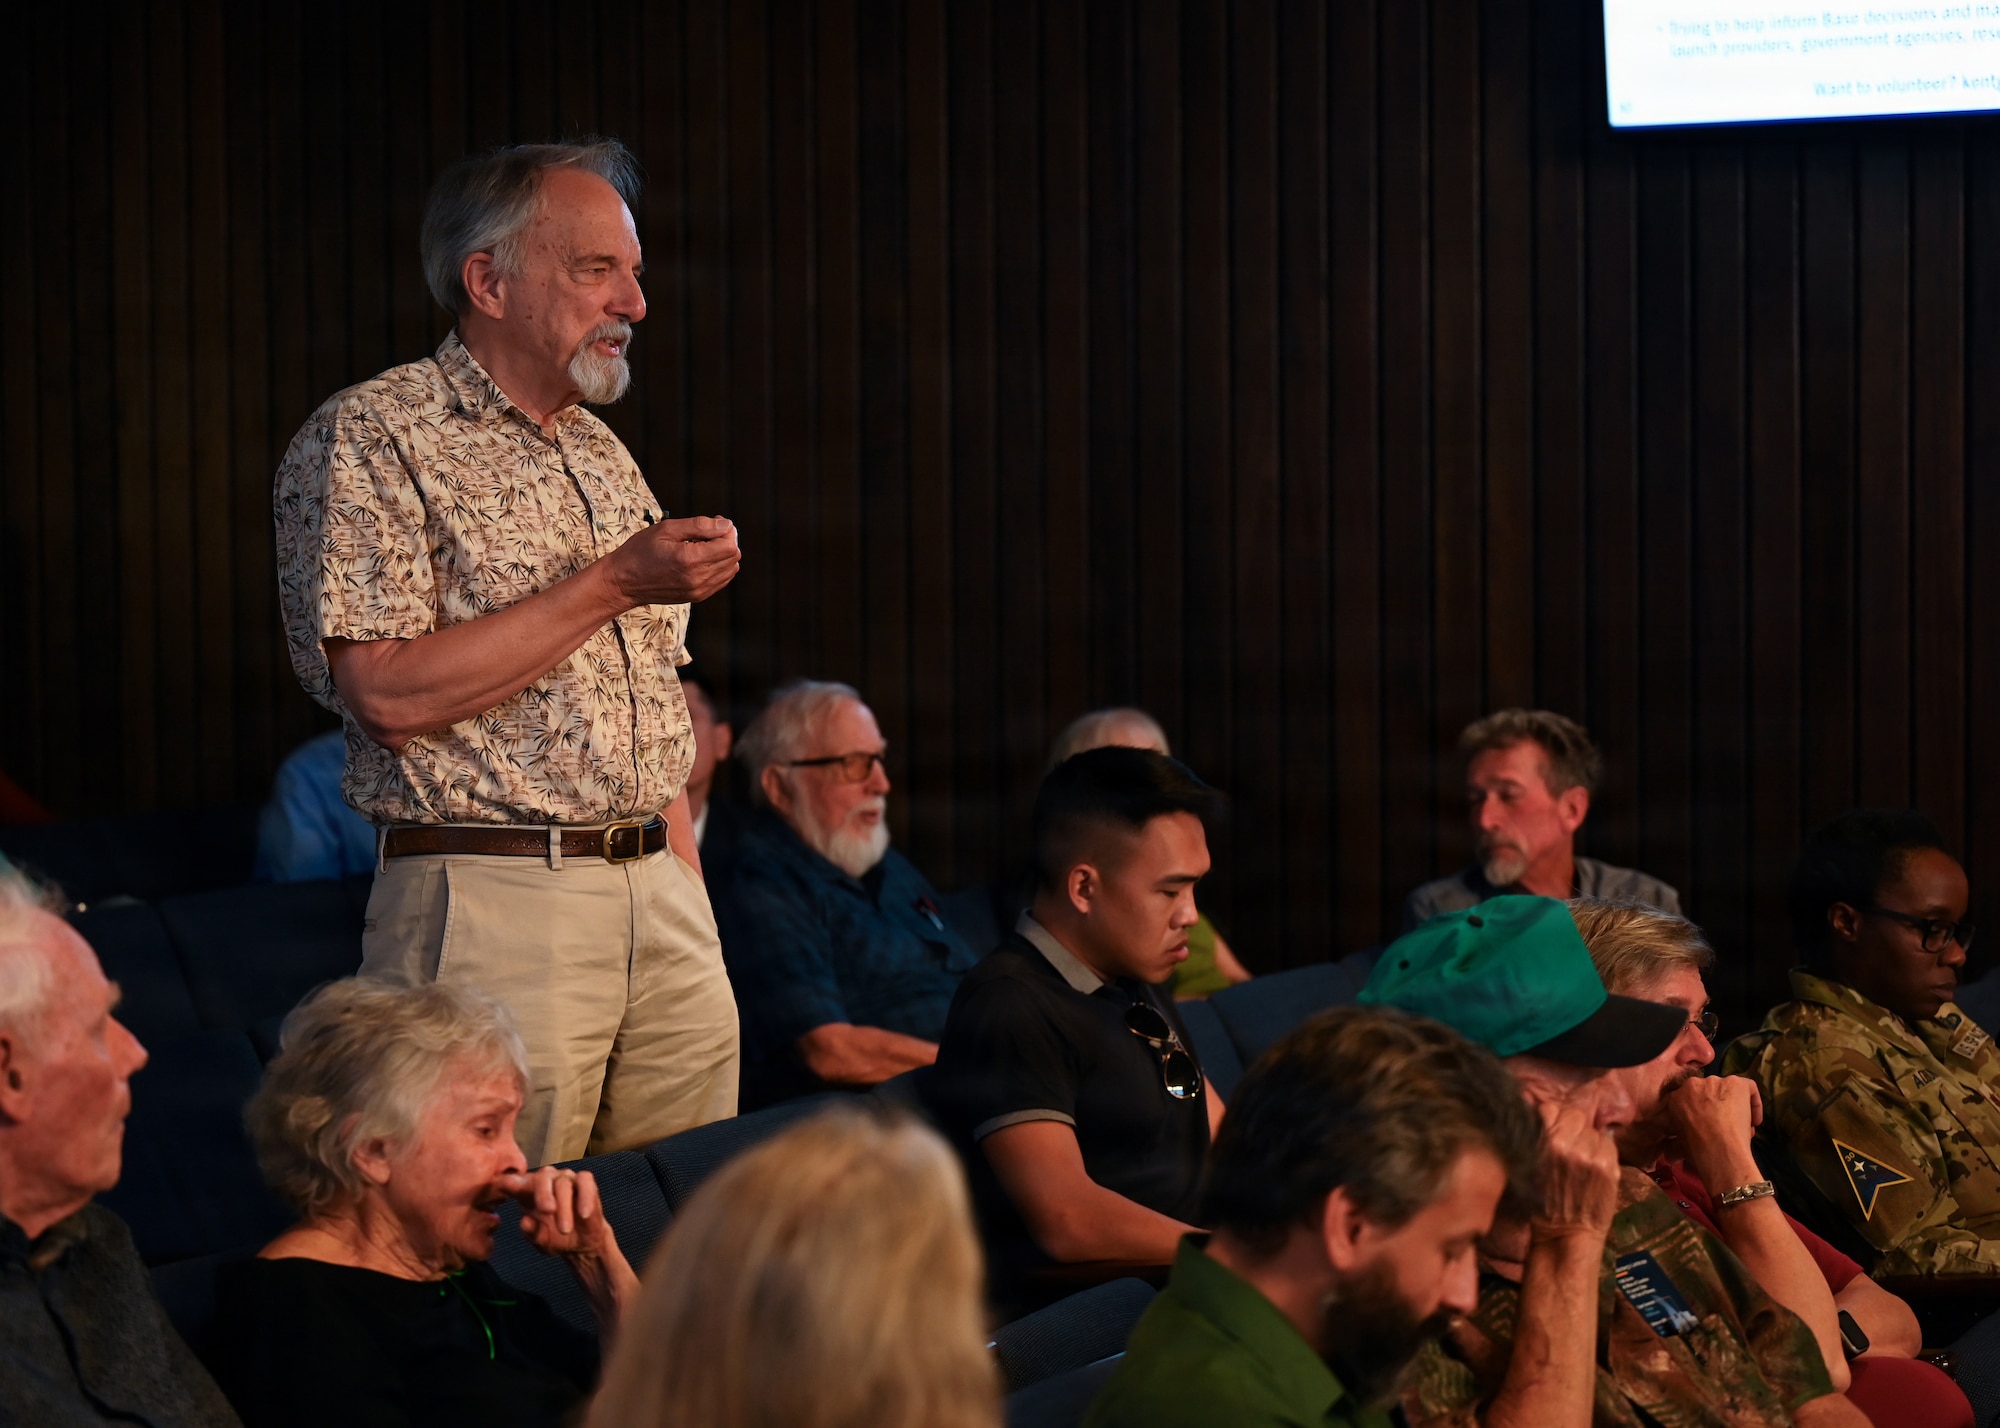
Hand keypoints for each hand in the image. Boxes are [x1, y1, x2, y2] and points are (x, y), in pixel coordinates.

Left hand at [497, 1167, 617, 1261]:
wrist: (581, 1244)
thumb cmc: (555, 1238)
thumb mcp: (540, 1240)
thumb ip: (531, 1231)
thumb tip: (525, 1221)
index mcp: (526, 1191)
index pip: (513, 1181)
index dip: (507, 1182)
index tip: (507, 1187)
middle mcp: (545, 1180)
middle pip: (542, 1177)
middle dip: (544, 1193)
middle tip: (547, 1211)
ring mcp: (565, 1178)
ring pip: (563, 1182)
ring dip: (565, 1207)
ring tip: (565, 1229)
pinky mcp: (585, 1181)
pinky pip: (585, 1180)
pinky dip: (585, 1197)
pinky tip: (583, 1214)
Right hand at [608, 516, 741, 606]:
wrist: (623, 581)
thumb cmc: (640, 551)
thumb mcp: (667, 529)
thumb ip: (700, 525)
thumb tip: (726, 524)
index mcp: (691, 560)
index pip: (729, 545)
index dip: (726, 530)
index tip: (713, 522)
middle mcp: (698, 578)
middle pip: (733, 556)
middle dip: (726, 540)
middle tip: (707, 532)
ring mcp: (699, 591)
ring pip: (730, 569)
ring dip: (722, 554)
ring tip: (701, 545)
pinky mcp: (697, 597)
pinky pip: (722, 579)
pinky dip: (718, 566)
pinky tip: (700, 558)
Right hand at [1531, 1098, 1620, 1241]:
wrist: (1566, 1234)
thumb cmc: (1544, 1201)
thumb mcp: (1530, 1163)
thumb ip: (1539, 1135)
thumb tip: (1548, 1111)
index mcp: (1541, 1142)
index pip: (1549, 1108)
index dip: (1553, 1117)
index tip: (1555, 1128)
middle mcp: (1565, 1144)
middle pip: (1574, 1114)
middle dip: (1573, 1125)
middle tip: (1571, 1144)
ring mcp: (1589, 1155)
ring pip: (1593, 1129)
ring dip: (1589, 1139)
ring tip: (1583, 1161)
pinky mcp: (1608, 1166)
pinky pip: (1608, 1144)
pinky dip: (1604, 1152)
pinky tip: (1595, 1168)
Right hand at [1662, 1074, 1763, 1188]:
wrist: (1718, 1150)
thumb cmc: (1696, 1150)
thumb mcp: (1677, 1147)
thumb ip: (1673, 1144)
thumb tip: (1669, 1157)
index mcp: (1675, 1097)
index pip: (1688, 1099)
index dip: (1699, 1112)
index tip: (1706, 1125)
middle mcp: (1692, 1084)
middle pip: (1708, 1091)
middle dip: (1715, 1106)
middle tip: (1722, 1124)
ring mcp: (1715, 1081)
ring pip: (1728, 1090)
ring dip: (1733, 1105)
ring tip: (1739, 1125)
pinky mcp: (1736, 1083)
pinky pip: (1748, 1088)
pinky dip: (1754, 1103)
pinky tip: (1754, 1121)